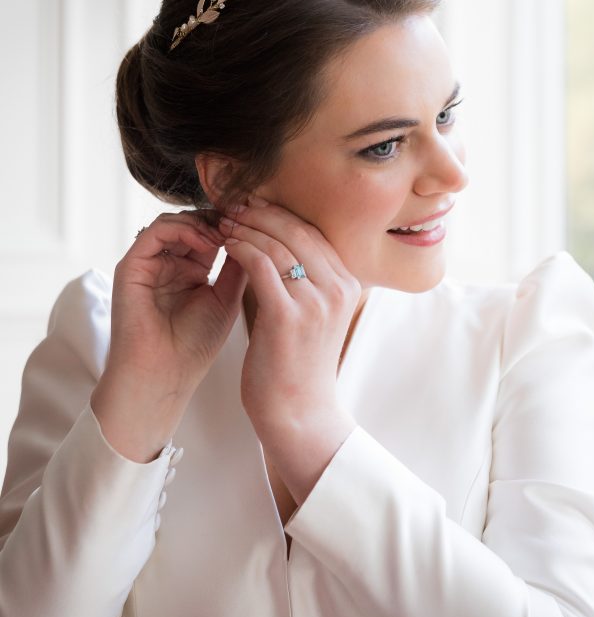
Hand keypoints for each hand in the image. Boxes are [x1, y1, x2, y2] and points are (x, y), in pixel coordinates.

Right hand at [91, 209, 246, 459]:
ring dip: (205, 223)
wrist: (165, 375)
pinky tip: (209, 242)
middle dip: (221, 219)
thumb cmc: (195, 346)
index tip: (259, 224)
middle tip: (244, 221)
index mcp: (191, 270)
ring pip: (175, 221)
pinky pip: (156, 232)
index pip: (211, 233)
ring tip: (227, 235)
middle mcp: (168, 263)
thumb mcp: (227, 299)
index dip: (234, 226)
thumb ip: (239, 266)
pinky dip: (184, 229)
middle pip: (193, 222)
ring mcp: (148, 264)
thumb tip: (257, 233)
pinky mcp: (131, 266)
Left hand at [218, 199, 360, 497]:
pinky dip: (240, 248)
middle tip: (232, 204)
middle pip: (297, 231)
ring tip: (223, 221)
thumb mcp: (309, 314)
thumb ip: (300, 279)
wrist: (298, 414)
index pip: (313, 233)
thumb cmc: (296, 365)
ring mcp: (316, 302)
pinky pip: (260, 266)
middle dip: (261, 212)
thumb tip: (272, 243)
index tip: (253, 203)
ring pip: (277, 244)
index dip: (280, 213)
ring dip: (245, 227)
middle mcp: (337, 288)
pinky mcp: (289, 316)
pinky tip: (224, 244)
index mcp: (347, 284)